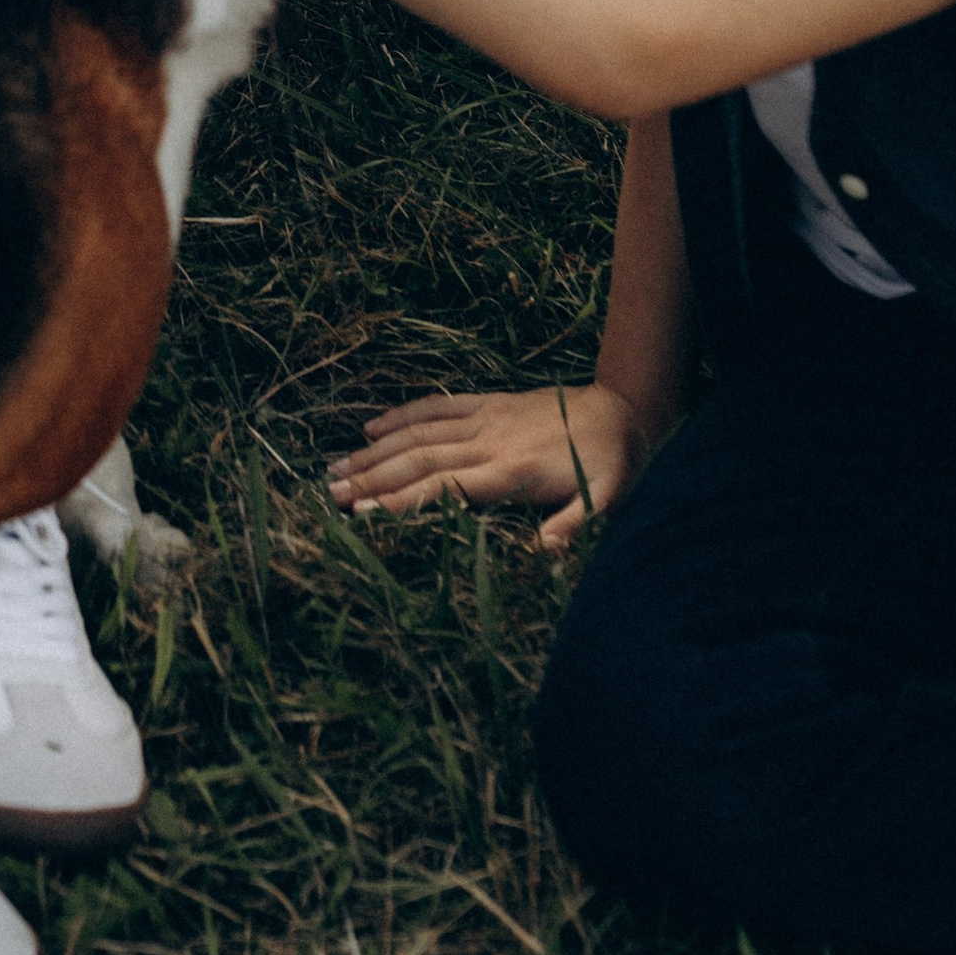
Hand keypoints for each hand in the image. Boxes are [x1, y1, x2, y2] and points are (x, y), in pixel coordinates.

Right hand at [326, 379, 650, 553]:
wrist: (623, 408)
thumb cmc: (614, 465)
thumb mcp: (606, 501)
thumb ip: (575, 525)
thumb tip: (544, 551)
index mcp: (510, 471)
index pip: (443, 486)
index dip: (401, 501)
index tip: (364, 515)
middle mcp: (488, 441)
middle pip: (418, 459)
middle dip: (372, 478)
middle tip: (332, 495)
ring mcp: (484, 418)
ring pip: (419, 433)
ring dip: (375, 451)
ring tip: (336, 467)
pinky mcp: (488, 403)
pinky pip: (437, 406)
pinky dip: (402, 415)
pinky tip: (371, 427)